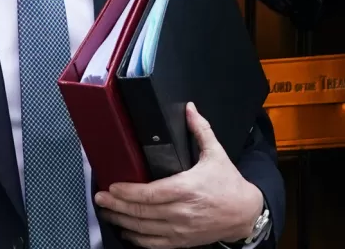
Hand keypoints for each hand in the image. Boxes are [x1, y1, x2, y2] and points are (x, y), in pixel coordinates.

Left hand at [94, 102, 262, 248]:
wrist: (244, 213)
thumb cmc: (230, 185)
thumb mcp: (216, 154)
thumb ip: (201, 130)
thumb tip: (190, 109)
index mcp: (187, 188)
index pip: (150, 193)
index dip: (128, 192)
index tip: (113, 186)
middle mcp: (181, 211)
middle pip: (141, 212)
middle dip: (116, 205)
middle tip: (100, 197)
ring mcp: (180, 229)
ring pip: (143, 228)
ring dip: (121, 221)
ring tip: (107, 211)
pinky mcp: (181, 240)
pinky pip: (153, 243)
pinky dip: (136, 238)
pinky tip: (125, 230)